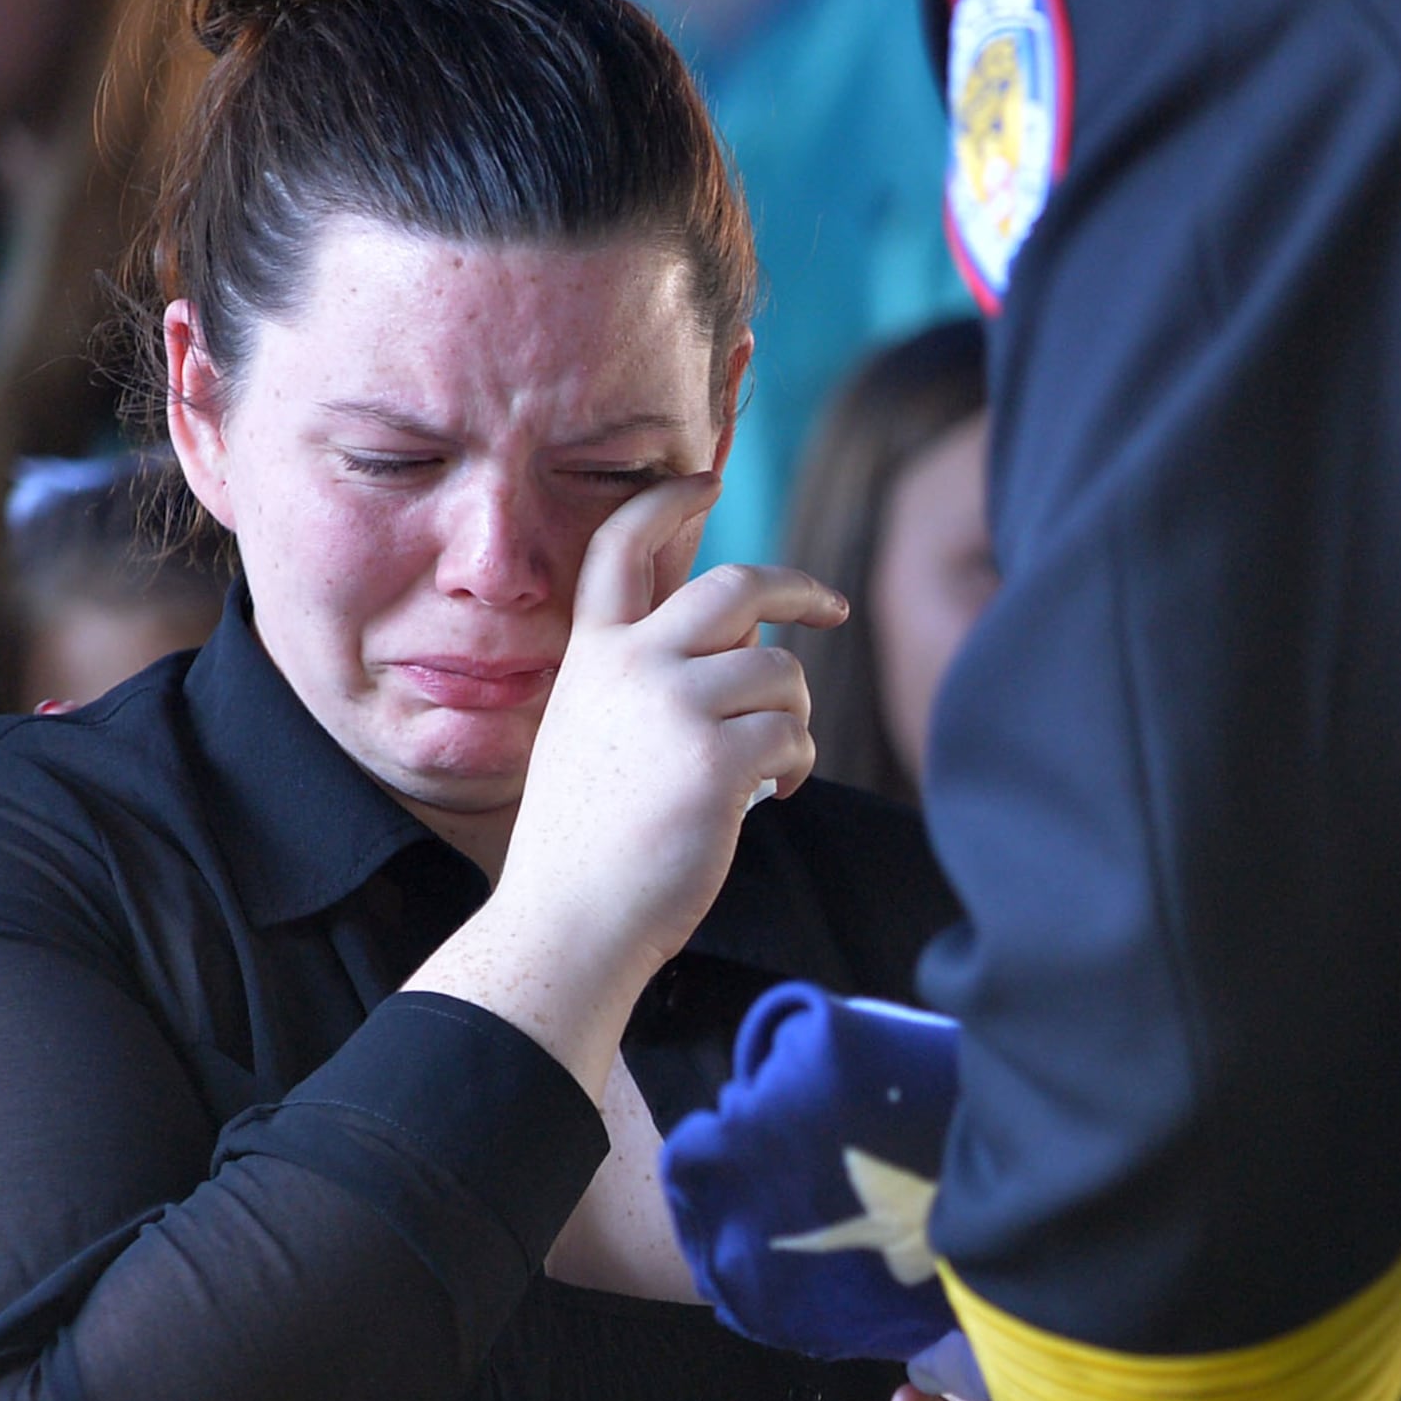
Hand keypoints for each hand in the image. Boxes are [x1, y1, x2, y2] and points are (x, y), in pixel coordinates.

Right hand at [491, 477, 845, 987]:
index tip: (705, 479)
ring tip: (770, 768)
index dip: (667, 501)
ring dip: (793, 717)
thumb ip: (646, 683)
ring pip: (780, 671)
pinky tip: (771, 797)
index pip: (621, 546)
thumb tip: (743, 646)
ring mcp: (673, 707)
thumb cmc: (585, 846)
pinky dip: (795, 764)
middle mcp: (631, 665)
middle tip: (832, 607)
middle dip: (797, 587)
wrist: (568, 921)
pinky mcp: (717, 758)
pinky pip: (794, 733)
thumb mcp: (592, 735)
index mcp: (592, 656)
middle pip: (737, 585)